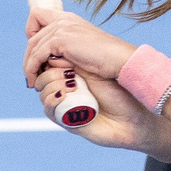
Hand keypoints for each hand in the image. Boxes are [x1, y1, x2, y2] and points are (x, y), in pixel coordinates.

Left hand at [22, 9, 137, 89]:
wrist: (119, 60)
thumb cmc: (107, 60)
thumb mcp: (83, 49)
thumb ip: (68, 49)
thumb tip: (51, 61)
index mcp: (69, 18)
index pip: (38, 15)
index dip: (32, 32)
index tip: (36, 52)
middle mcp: (63, 19)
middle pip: (32, 34)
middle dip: (28, 55)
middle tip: (30, 74)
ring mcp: (62, 28)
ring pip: (32, 45)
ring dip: (28, 65)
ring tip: (31, 81)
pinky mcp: (60, 40)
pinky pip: (37, 54)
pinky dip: (32, 68)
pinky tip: (35, 80)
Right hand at [35, 57, 154, 150]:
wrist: (132, 116)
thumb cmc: (119, 90)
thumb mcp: (92, 66)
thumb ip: (68, 57)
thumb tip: (46, 51)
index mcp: (70, 71)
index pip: (44, 61)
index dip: (46, 57)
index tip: (60, 55)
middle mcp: (64, 87)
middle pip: (38, 75)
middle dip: (49, 69)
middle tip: (69, 71)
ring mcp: (63, 104)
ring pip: (41, 91)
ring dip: (53, 84)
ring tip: (74, 85)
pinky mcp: (65, 120)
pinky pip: (48, 109)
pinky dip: (53, 99)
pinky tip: (67, 95)